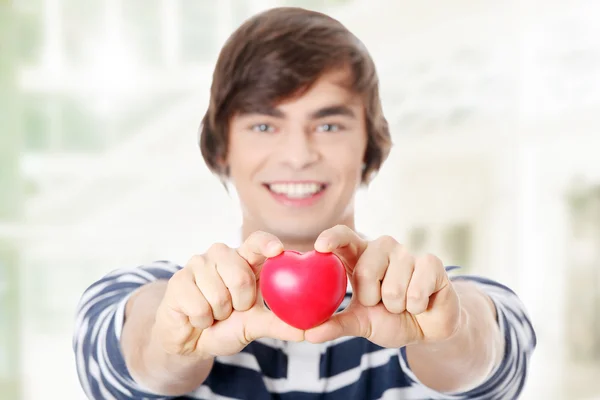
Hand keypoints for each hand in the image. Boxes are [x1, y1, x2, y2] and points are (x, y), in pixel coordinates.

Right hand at [153, 231, 303, 357]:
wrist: (192, 341)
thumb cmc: (227, 325)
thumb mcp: (256, 325)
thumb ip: (281, 324)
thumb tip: (309, 329)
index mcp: (244, 259)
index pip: (257, 241)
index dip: (266, 243)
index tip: (278, 251)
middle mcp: (221, 255)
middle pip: (240, 274)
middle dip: (240, 302)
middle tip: (234, 308)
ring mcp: (197, 264)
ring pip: (218, 293)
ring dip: (219, 313)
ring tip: (214, 312)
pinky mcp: (178, 280)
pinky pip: (199, 305)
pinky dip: (202, 320)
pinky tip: (198, 316)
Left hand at [305, 225, 460, 347]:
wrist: (426, 328)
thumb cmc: (389, 318)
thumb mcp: (360, 323)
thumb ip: (336, 325)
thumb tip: (308, 334)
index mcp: (360, 256)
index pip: (344, 236)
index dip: (332, 237)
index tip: (320, 246)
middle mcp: (382, 248)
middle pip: (365, 269)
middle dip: (372, 298)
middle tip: (381, 303)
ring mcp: (407, 253)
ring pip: (393, 286)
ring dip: (397, 306)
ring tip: (402, 304)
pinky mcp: (431, 262)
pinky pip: (417, 289)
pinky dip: (417, 306)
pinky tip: (421, 303)